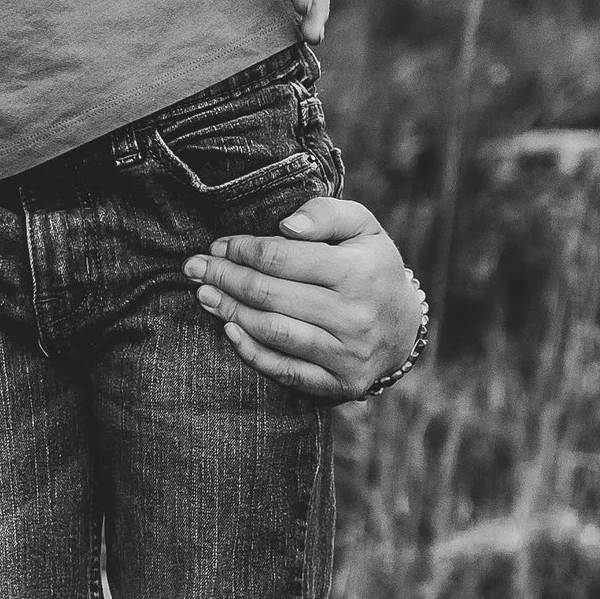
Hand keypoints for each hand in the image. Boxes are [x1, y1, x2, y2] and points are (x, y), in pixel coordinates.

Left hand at [184, 193, 425, 399]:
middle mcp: (354, 315)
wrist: (405, 328)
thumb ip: (326, 215)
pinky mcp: (339, 383)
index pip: (282, 257)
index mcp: (358, 272)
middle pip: (269, 294)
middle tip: (194, 268)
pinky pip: (284, 369)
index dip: (242, 249)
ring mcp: (346, 353)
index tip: (219, 244)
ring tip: (203, 295)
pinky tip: (228, 329)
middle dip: (224, 278)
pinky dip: (250, 350)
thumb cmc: (372, 268)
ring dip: (228, 311)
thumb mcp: (363, 228)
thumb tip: (285, 225)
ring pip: (272, 331)